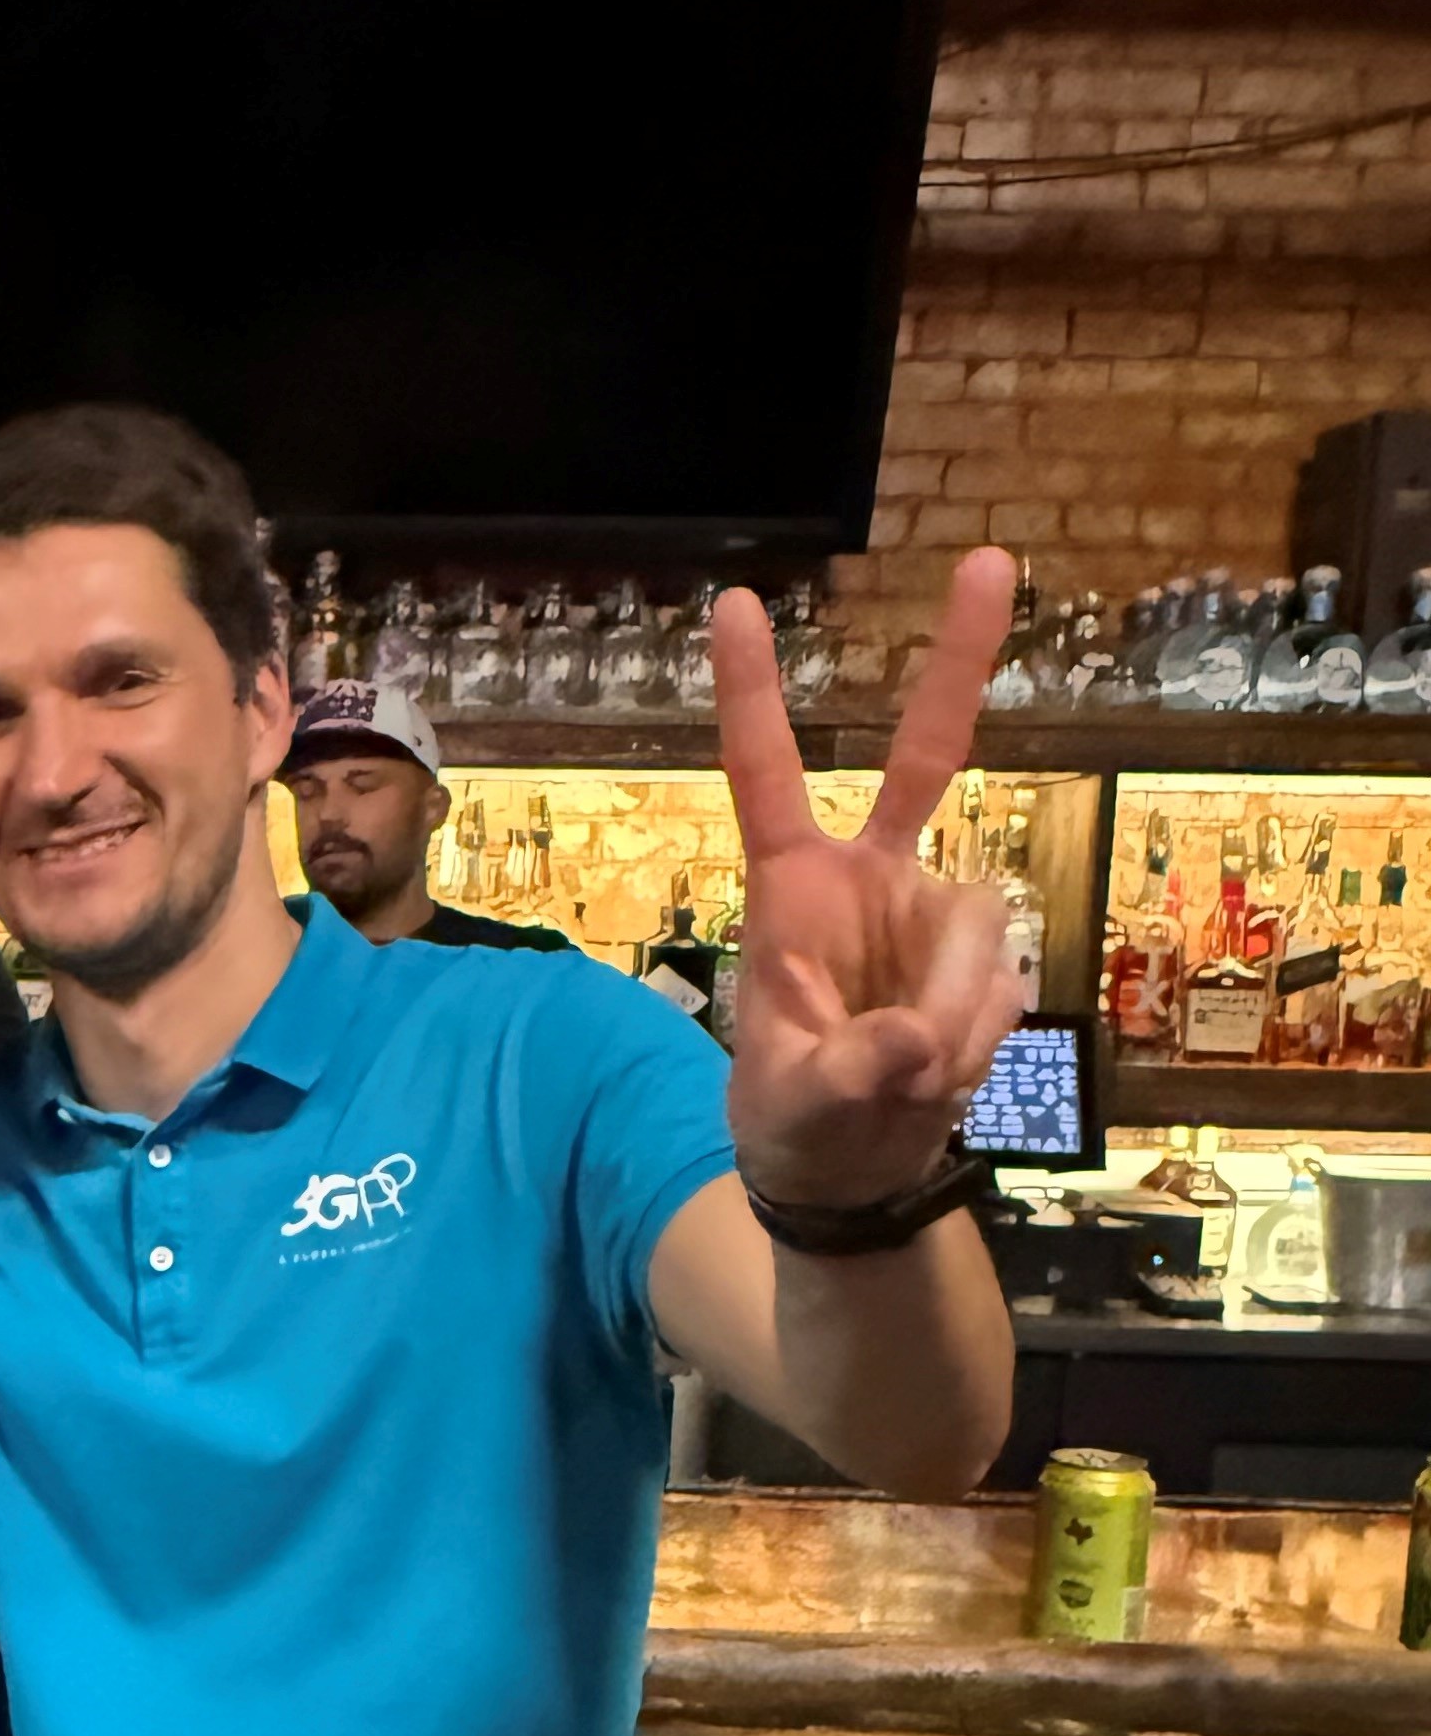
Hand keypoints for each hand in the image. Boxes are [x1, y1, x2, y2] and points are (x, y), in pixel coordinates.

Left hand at [714, 549, 1026, 1209]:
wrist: (857, 1175)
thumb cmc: (796, 1126)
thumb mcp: (796, 1109)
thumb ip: (846, 1075)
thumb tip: (910, 1044)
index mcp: (794, 887)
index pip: (767, 774)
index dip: (752, 692)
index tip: (735, 601)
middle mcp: (872, 880)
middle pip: (925, 756)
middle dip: (962, 660)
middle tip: (995, 560)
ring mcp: (935, 914)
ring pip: (977, 926)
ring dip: (949, 1016)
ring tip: (905, 1079)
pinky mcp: (984, 962)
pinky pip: (1001, 986)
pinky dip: (973, 1041)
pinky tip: (938, 1078)